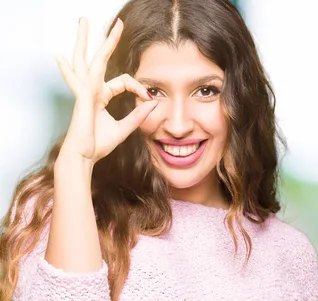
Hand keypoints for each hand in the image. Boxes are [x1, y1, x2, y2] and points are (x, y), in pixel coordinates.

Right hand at [54, 17, 156, 163]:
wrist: (84, 158)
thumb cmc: (99, 145)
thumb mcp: (124, 128)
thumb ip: (137, 116)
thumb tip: (152, 103)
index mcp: (101, 96)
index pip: (124, 81)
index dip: (139, 87)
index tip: (148, 98)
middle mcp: (92, 90)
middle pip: (100, 59)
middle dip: (109, 40)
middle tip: (118, 23)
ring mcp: (85, 92)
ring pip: (84, 60)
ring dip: (84, 40)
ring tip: (83, 22)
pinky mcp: (82, 99)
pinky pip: (76, 80)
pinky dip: (67, 69)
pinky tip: (60, 57)